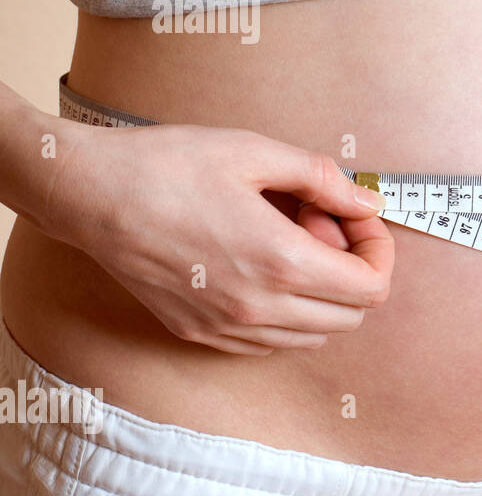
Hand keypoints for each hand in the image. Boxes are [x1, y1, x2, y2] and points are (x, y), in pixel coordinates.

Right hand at [46, 123, 393, 354]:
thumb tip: (367, 203)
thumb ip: (323, 180)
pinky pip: (270, 342)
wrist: (89, 194)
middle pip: (351, 316)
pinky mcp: (200, 334)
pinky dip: (286, 312)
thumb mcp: (256, 152)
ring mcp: (227, 329)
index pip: (372, 288)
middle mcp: (259, 308)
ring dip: (320, 294)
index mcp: (281, 262)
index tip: (357, 220)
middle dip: (352, 270)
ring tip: (287, 242)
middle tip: (318, 224)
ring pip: (313, 336)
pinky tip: (260, 266)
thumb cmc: (169, 166)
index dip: (377, 251)